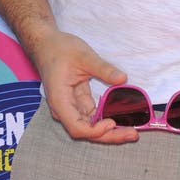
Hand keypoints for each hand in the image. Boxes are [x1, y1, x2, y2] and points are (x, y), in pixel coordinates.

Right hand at [31, 26, 137, 143]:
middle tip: (132, 134)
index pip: (77, 127)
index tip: (112, 123)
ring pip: (91, 125)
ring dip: (110, 130)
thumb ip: (103, 68)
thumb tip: (122, 79)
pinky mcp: (78, 102)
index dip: (95, 130)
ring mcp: (71, 107)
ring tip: (131, 130)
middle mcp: (64, 109)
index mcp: (61, 100)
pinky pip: (93, 115)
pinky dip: (106, 118)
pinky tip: (121, 118)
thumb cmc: (60, 49)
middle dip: (109, 135)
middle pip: (86, 130)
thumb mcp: (84, 56)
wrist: (47, 44)